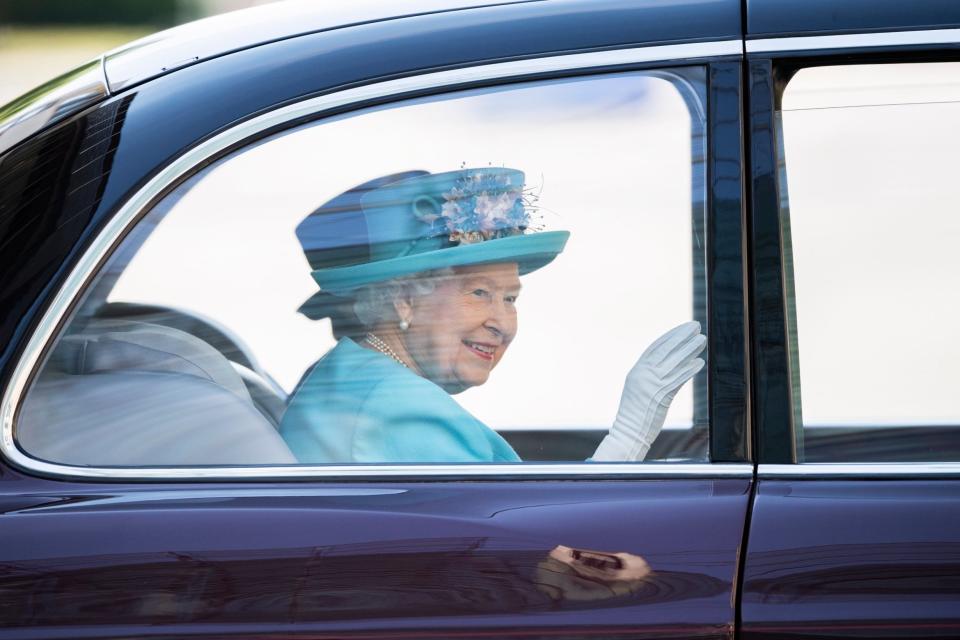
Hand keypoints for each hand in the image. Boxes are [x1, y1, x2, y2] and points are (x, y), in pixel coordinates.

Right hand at [592, 321, 705, 461]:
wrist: (629, 431)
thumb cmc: (634, 413)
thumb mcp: (638, 388)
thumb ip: (649, 375)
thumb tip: (667, 365)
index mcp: (636, 370)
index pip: (655, 347)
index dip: (671, 336)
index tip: (683, 328)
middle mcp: (643, 374)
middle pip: (666, 350)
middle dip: (682, 336)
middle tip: (696, 326)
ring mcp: (652, 385)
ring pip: (674, 362)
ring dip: (690, 350)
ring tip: (702, 340)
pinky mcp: (661, 396)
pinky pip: (678, 379)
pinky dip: (689, 370)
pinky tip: (700, 362)